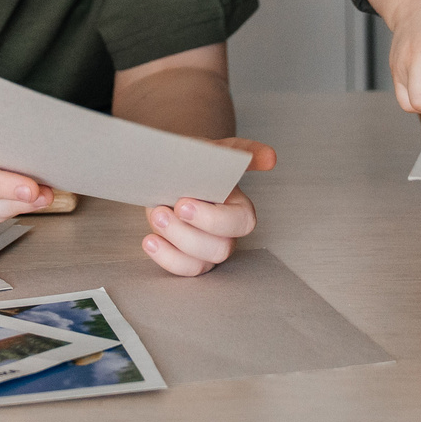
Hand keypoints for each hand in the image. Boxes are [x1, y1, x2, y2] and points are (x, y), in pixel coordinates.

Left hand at [140, 136, 272, 276]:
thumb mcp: (216, 152)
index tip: (183, 204)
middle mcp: (227, 233)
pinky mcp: (190, 259)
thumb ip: (243, 152)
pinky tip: (150, 241)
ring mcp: (208, 249)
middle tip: (164, 212)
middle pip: (220, 248)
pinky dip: (165, 257)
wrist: (169, 172)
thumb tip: (270, 157)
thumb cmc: (195, 164)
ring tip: (156, 218)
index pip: (241, 222)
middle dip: (188, 234)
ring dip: (174, 243)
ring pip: (200, 263)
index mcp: (239, 207)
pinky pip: (182, 269)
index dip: (212, 219)